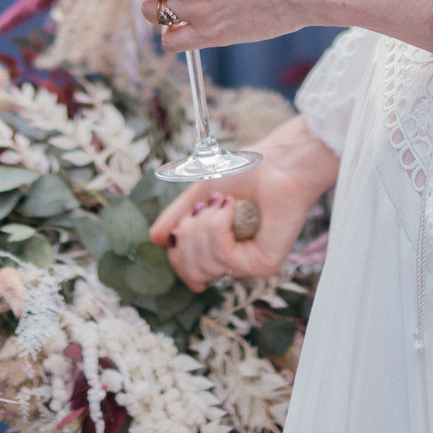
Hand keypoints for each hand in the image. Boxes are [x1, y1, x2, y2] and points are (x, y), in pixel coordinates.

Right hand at [150, 119, 336, 289]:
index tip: (187, 218)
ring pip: (203, 264)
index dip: (176, 247)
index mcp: (219, 249)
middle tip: (207, 207)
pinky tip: (234, 208)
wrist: (278, 161)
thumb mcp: (199, 194)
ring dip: (205, 224)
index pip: (185, 270)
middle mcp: (234, 262)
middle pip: (188, 271)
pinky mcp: (264, 265)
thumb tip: (155, 240)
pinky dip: (220, 225)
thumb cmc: (246, 172)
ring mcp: (248, 266)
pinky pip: (223, 255)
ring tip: (225, 204)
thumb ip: (176, 217)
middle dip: (188, 234)